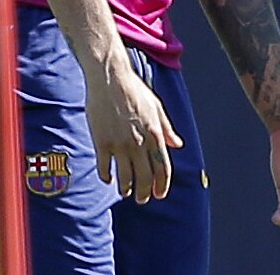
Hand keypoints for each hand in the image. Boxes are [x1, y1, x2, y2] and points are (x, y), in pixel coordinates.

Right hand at [83, 59, 183, 202]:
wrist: (111, 80)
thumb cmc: (135, 91)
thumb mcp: (157, 108)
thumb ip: (167, 129)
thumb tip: (178, 145)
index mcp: (156, 133)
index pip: (163, 166)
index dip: (162, 184)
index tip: (160, 194)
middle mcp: (139, 142)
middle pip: (145, 176)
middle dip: (145, 192)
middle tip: (143, 200)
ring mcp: (120, 143)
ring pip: (125, 176)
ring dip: (127, 188)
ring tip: (126, 193)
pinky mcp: (102, 142)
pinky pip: (105, 167)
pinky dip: (107, 176)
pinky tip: (108, 180)